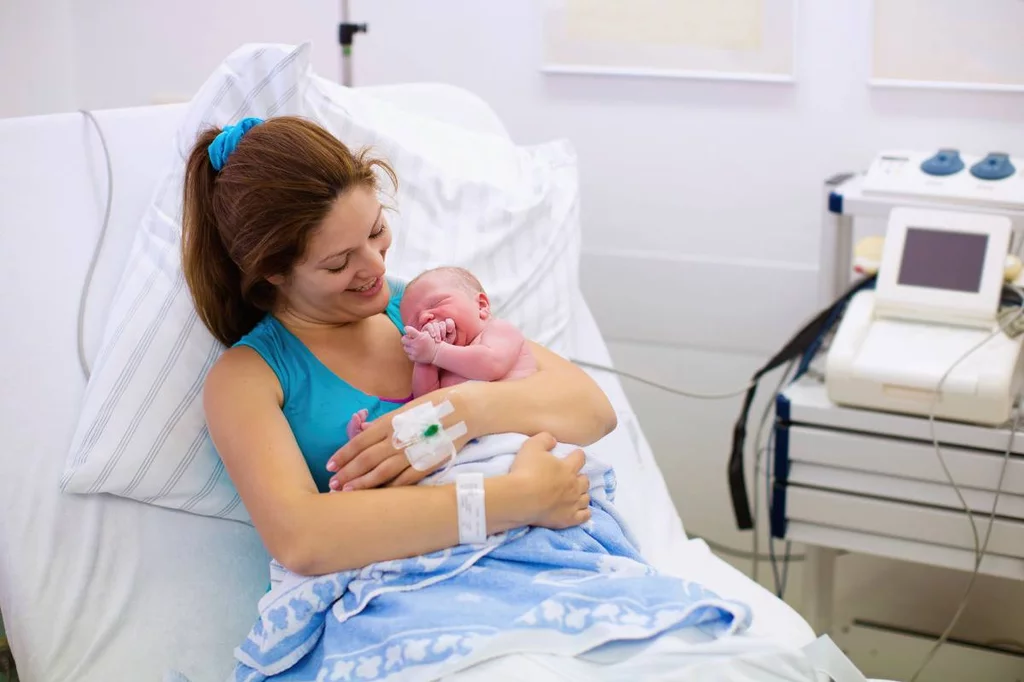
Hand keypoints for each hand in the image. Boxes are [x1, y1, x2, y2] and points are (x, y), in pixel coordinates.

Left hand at [325, 387, 476, 490]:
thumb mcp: (405, 408)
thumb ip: (384, 422)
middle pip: (366, 459)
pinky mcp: (427, 464)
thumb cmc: (434, 406)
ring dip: (362, 483)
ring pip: (381, 472)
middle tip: (332, 485)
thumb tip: (362, 429)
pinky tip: (377, 495)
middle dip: (347, 473)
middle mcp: (397, 438)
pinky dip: (389, 488)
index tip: (329, 466)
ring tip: (346, 492)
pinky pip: (404, 480)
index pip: (359, 442)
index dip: (342, 455)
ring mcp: (412, 453)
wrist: (465, 410)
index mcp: (390, 422)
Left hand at [402, 326, 438, 363]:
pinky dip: (411, 353)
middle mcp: (416, 344)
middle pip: (403, 339)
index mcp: (420, 337)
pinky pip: (408, 354)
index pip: (408, 330)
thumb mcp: (426, 334)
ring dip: (408, 346)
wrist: (437, 353)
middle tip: (410, 339)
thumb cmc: (431, 342)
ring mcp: (415, 352)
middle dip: (406, 338)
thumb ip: (416, 332)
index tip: (407, 330)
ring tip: (414, 346)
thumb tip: (405, 329)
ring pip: (405, 347)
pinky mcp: (414, 358)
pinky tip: (417, 352)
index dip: (407, 329)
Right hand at [423, 318, 455, 344]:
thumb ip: (452, 333)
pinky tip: (433, 336)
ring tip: (438, 340)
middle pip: (442, 323)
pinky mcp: (426, 328)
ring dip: (437, 332)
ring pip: (435, 324)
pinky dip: (431, 330)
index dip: (449, 324)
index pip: (448, 321)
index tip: (449, 330)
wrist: (435, 353)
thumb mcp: (450, 340)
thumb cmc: (443, 346)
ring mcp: (432, 326)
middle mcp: (439, 326)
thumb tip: (449, 328)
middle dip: (443, 330)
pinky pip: (429, 326)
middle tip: (443, 339)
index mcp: (446, 327)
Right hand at [508, 433, 590, 529]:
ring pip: (586, 497)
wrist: (521, 498)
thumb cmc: (526, 471)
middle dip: (580, 477)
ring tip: (574, 494)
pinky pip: (585, 516)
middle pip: (585, 480)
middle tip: (571, 477)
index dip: (578, 455)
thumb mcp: (532, 446)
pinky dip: (584, 512)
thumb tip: (553, 439)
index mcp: (568, 467)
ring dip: (582, 494)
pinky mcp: (569, 519)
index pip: (580, 458)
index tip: (574, 455)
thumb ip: (544, 439)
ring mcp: (573, 503)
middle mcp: (574, 485)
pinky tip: (580, 511)